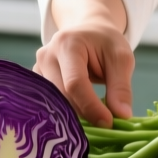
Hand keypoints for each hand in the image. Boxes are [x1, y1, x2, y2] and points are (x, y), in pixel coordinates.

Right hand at [35, 0, 133, 127]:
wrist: (88, 32)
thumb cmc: (105, 43)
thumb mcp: (121, 58)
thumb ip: (121, 87)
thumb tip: (121, 116)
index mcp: (67, 44)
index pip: (75, 83)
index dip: (91, 106)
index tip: (108, 123)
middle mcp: (46, 56)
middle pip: (61, 95)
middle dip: (85, 113)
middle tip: (107, 124)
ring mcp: (38, 69)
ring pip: (53, 103)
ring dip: (74, 115)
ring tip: (95, 118)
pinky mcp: (36, 81)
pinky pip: (48, 103)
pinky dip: (66, 113)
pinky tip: (81, 115)